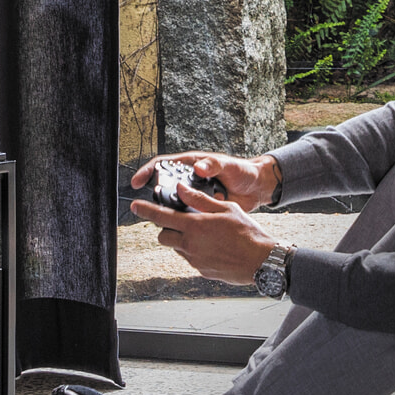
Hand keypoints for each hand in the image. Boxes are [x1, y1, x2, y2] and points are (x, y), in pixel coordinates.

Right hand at [131, 151, 277, 212]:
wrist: (257, 189)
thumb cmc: (243, 171)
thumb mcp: (229, 165)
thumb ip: (214, 165)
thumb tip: (198, 168)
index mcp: (192, 165)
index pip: (163, 165)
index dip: (147, 172)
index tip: (137, 182)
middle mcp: (189, 181)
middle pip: (165, 188)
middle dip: (156, 198)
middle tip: (149, 208)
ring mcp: (194, 196)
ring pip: (174, 206)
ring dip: (171, 213)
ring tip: (168, 222)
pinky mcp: (201, 210)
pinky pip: (187, 217)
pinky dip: (184, 223)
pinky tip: (184, 229)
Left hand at [140, 180, 279, 286]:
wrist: (261, 261)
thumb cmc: (247, 233)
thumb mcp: (225, 209)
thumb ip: (200, 200)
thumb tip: (182, 189)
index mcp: (195, 226)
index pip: (162, 216)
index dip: (146, 210)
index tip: (135, 206)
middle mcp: (190, 245)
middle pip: (163, 236)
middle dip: (166, 228)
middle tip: (181, 222)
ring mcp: (195, 260)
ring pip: (177, 248)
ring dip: (181, 240)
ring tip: (204, 234)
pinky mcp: (201, 271)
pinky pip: (190, 259)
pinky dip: (195, 251)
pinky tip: (213, 247)